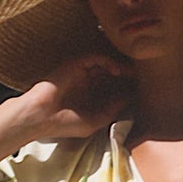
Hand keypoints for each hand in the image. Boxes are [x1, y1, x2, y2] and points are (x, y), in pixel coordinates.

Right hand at [19, 52, 135, 139]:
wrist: (40, 116)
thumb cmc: (64, 123)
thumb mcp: (95, 121)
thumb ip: (112, 110)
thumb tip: (129, 98)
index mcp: (90, 97)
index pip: (112, 88)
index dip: (126, 88)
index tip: (140, 91)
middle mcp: (86, 83)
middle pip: (110, 74)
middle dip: (126, 75)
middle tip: (141, 78)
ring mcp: (80, 73)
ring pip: (105, 64)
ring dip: (119, 67)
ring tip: (131, 74)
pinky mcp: (75, 65)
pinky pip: (95, 58)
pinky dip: (108, 62)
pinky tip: (116, 71)